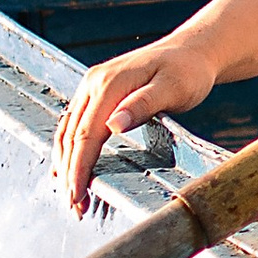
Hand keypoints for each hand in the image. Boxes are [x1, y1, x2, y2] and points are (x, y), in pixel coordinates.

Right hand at [55, 33, 219, 215]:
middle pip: (71, 135)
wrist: (192, 50)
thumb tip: (112, 125)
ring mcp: (91, 86)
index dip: (79, 168)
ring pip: (68, 130)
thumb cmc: (188, 71)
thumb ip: (143, 105)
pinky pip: (75, 123)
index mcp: (108, 84)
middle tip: (75, 207)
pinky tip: (68, 167)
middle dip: (70, 173)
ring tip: (73, 196)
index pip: (86, 134)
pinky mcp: (96, 92)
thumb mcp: (173, 87)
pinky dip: (69, 148)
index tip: (77, 196)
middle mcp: (93, 82)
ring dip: (66, 164)